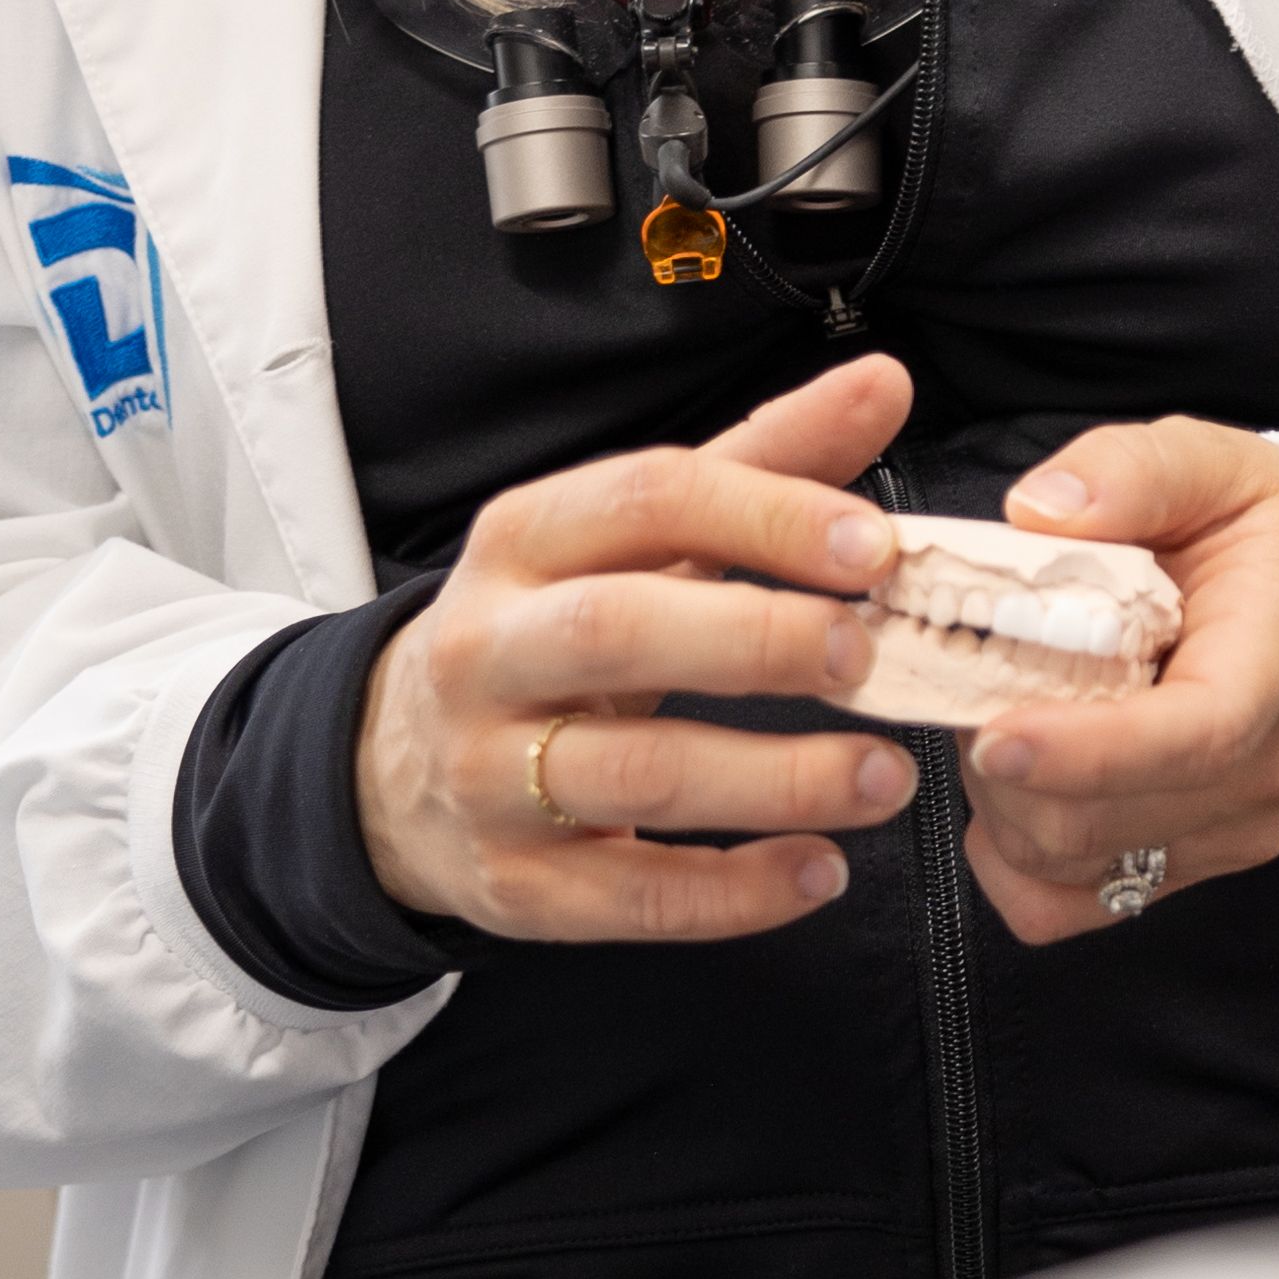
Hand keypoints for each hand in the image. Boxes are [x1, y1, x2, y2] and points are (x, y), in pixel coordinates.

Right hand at [357, 354, 923, 942]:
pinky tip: (820, 871)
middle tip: (867, 653)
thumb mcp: (634, 540)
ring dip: (772, 779)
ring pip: (633, 773)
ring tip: (884, 778)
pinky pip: (629, 897)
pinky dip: (734, 894)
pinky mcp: (513, 885)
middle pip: (619, 630)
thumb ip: (762, 464)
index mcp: (524, 541)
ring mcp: (489, 774)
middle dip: (756, 640)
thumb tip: (887, 382)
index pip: (646, 498)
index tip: (878, 547)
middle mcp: (489, 649)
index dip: (767, 515)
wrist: (391, 771)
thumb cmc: (554, 629)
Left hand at [961, 424, 1278, 946]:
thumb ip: (1131, 472)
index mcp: (1273, 666)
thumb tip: (1036, 512)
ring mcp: (1231, 832)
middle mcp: (1263, 773)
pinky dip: (1017, 862)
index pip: (1188, 738)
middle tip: (969, 683)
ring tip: (1002, 716)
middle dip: (1002, 764)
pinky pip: (1074, 905)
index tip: (994, 733)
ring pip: (1073, 867)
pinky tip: (1016, 789)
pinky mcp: (1194, 865)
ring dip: (1002, 803)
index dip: (1083, 752)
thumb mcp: (1217, 464)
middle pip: (1104, 820)